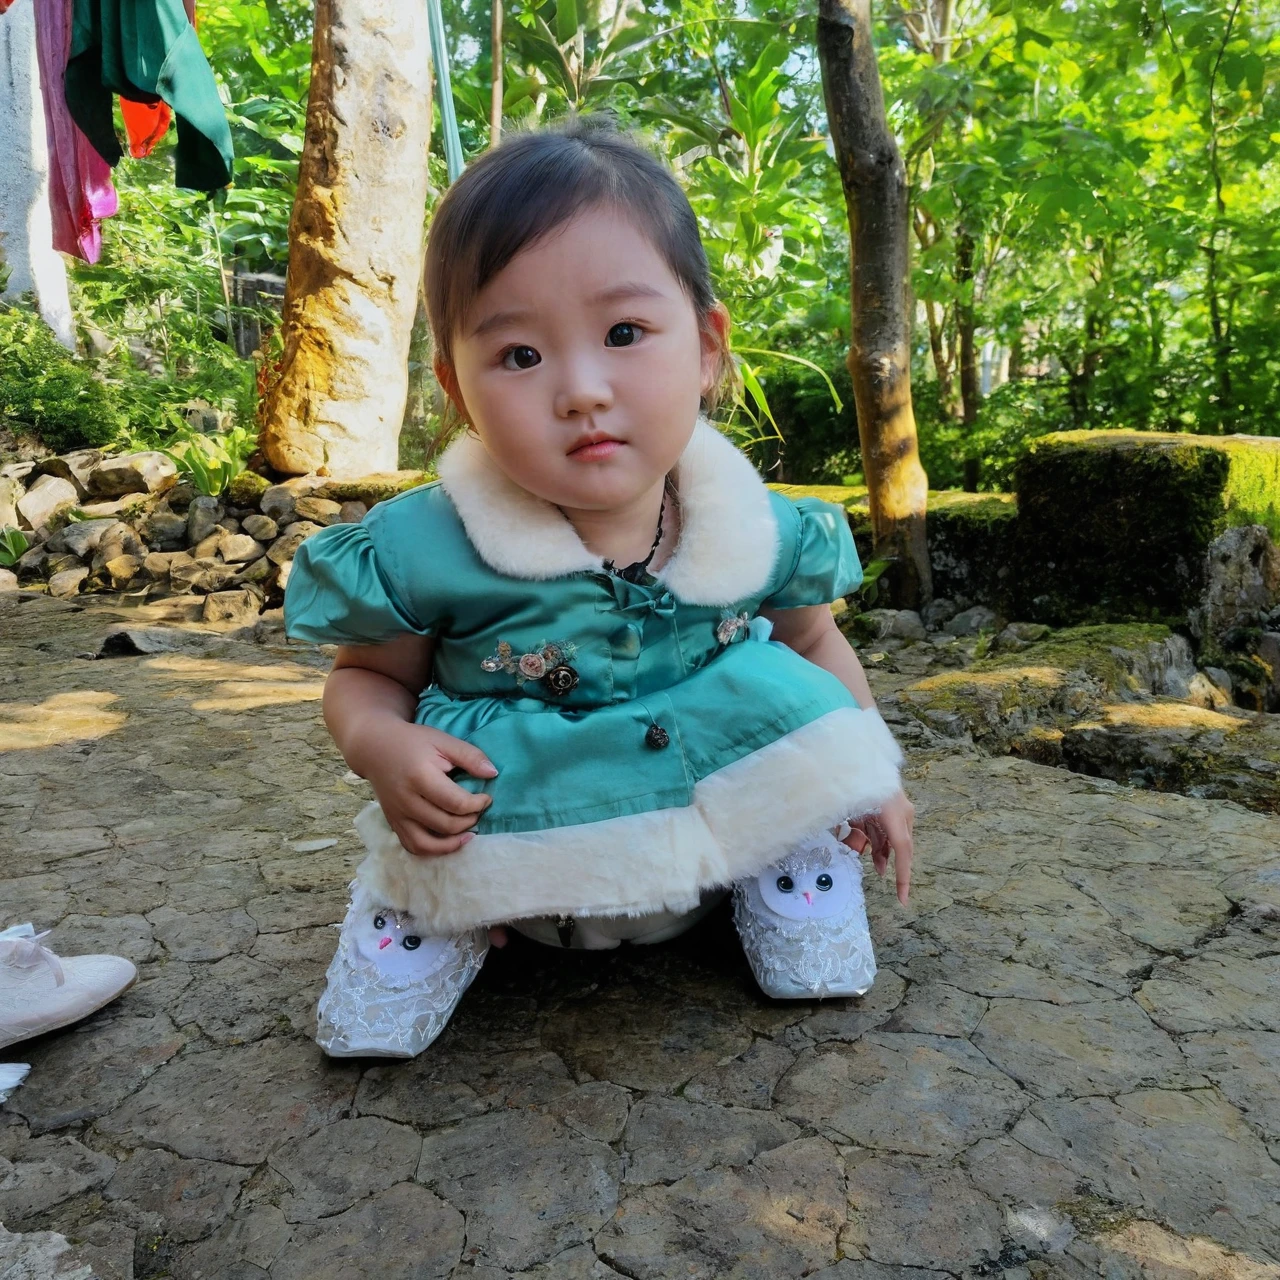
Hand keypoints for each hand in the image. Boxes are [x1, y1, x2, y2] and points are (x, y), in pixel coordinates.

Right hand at [353, 720, 496, 856]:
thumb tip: (493, 773)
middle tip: (478, 810)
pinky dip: (433, 850)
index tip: (487, 797)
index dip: (478, 804)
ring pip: (428, 844)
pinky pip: (412, 847)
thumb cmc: (413, 742)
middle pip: (445, 825)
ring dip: (454, 842)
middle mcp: (406, 801)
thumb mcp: (442, 741)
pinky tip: (449, 841)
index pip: (456, 803)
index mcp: (421, 777)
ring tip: (469, 832)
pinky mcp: (393, 823)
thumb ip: (469, 756)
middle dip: (470, 821)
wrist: (375, 748)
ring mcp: (397, 816)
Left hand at [842, 788, 914, 903]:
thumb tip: (847, 846)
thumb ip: (849, 830)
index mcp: (894, 812)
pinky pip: (884, 824)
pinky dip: (875, 835)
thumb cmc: (850, 778)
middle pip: (898, 844)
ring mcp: (896, 805)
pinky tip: (864, 842)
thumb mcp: (845, 807)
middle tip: (880, 878)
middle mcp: (900, 810)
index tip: (902, 898)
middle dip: (887, 861)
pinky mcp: (888, 801)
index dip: (903, 876)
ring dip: (879, 849)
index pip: (903, 850)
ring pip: (890, 835)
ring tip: (871, 861)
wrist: (854, 749)